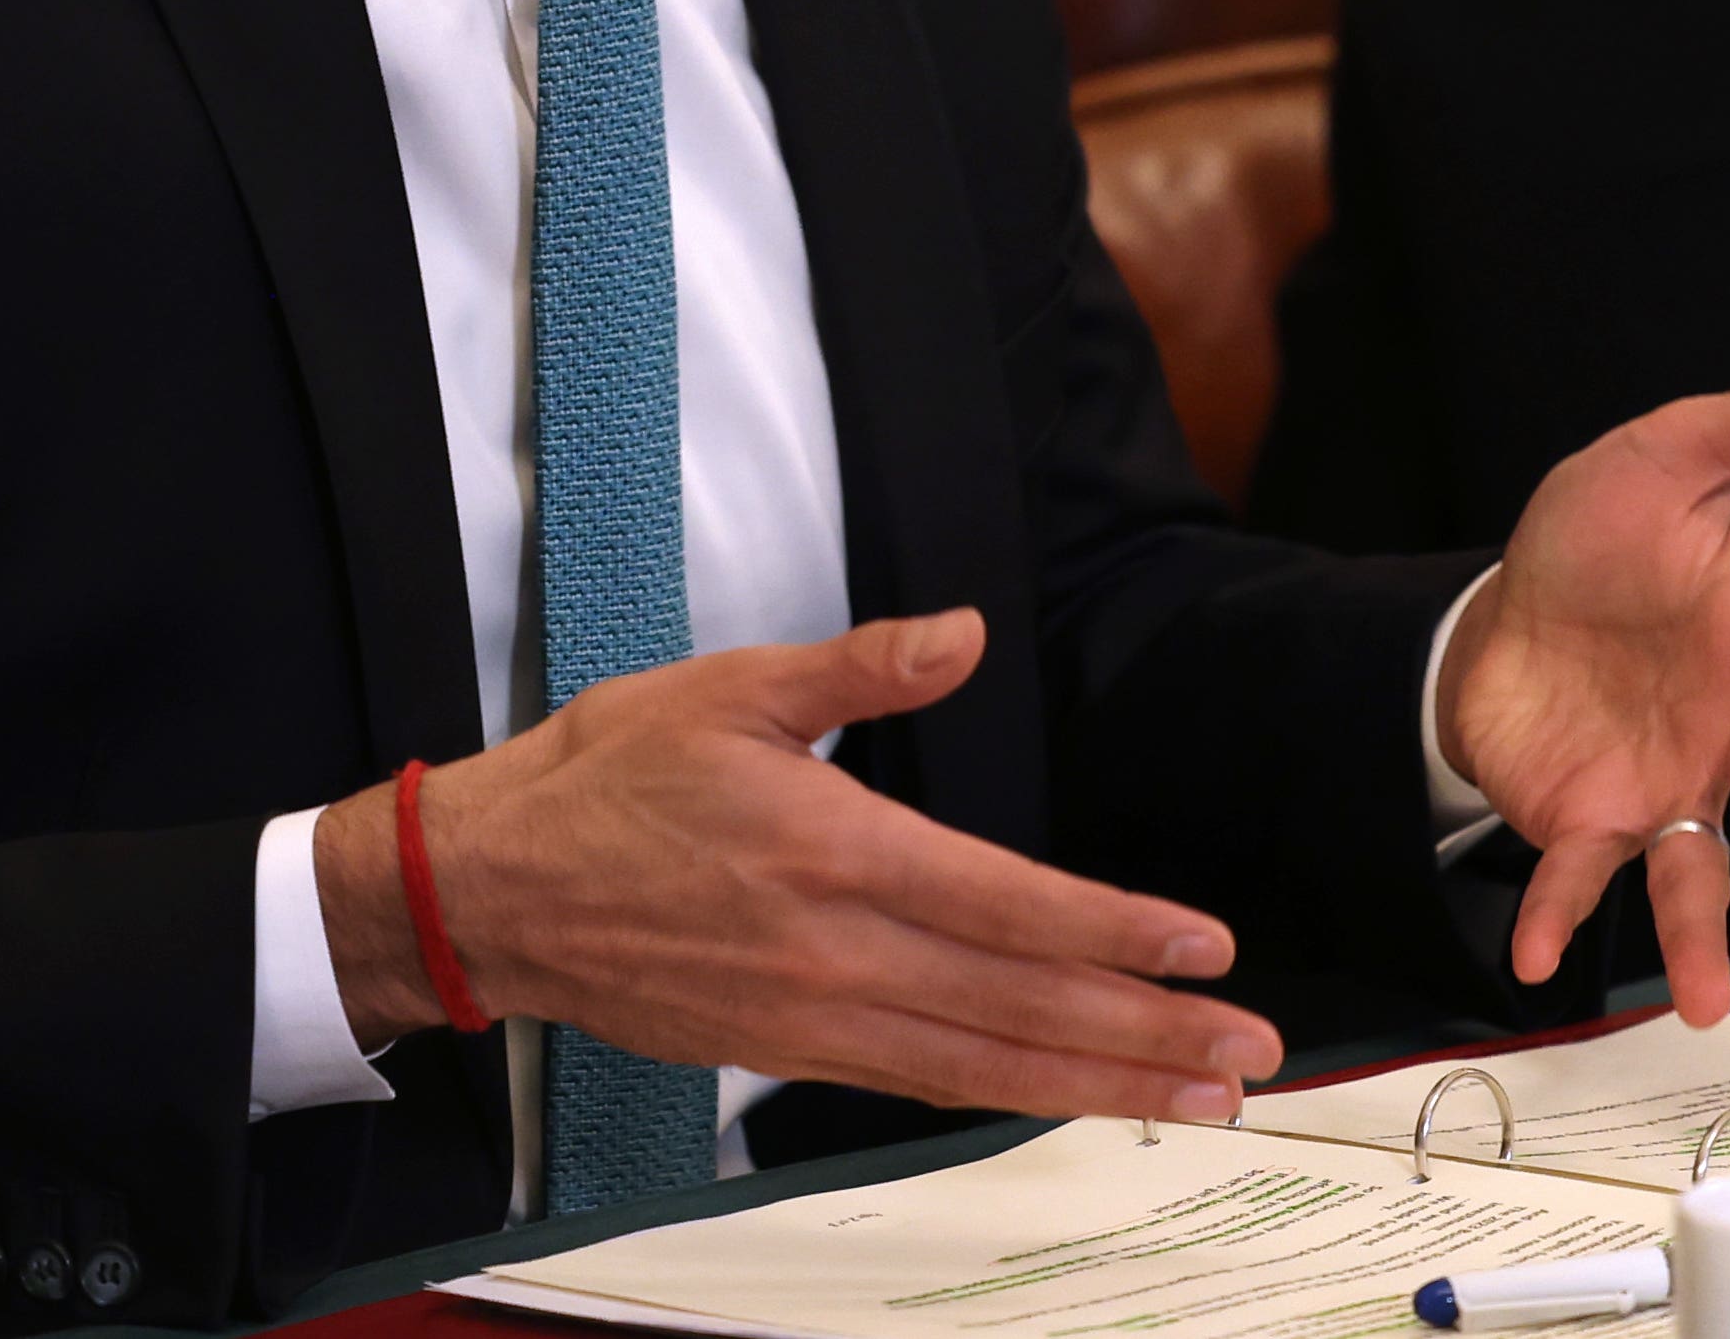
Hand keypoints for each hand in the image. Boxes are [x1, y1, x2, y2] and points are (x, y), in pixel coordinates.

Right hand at [313, 611, 1278, 1123]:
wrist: (486, 890)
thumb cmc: (603, 778)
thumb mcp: (728, 686)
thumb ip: (859, 667)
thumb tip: (961, 632)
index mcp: (827, 850)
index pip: (1004, 903)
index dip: (1113, 932)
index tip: (1204, 948)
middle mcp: (829, 951)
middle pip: (1013, 1005)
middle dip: (1140, 1033)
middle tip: (1244, 1055)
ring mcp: (805, 1016)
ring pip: (977, 1066)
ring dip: (1095, 1083)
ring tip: (1192, 1098)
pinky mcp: (779, 1051)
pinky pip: (915, 1085)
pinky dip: (1002, 1096)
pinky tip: (1068, 1096)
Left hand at [1433, 343, 1729, 1026]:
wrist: (1512, 599)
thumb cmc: (1608, 527)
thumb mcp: (1675, 450)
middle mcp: (1725, 723)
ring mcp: (1665, 780)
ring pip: (1697, 863)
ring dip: (1699, 931)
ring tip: (1705, 998)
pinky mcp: (1595, 818)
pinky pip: (1582, 875)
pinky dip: (1558, 915)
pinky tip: (1537, 955)